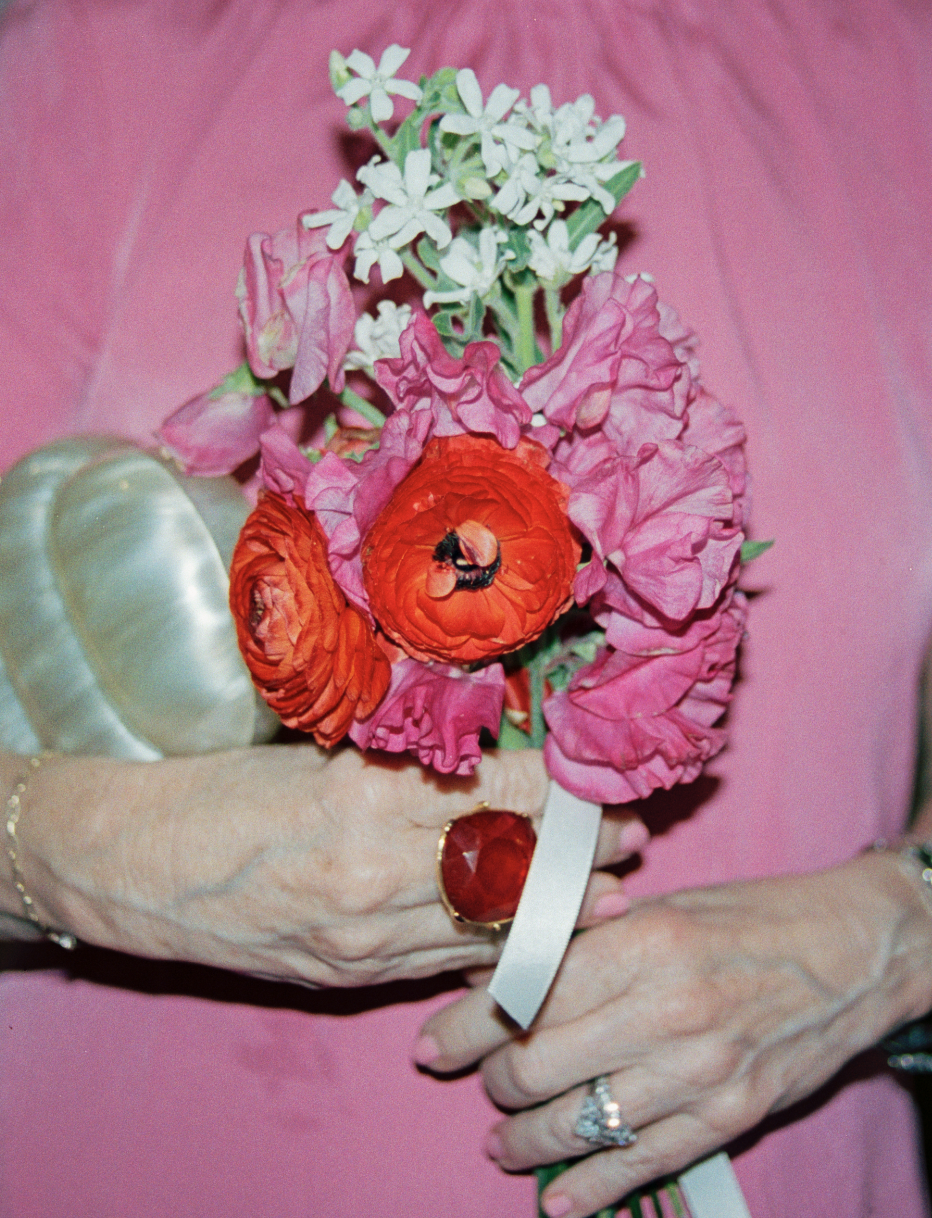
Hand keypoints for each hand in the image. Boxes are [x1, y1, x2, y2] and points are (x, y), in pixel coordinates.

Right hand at [5, 744, 645, 988]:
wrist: (141, 867)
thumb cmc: (223, 790)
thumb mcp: (319, 752)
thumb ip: (401, 759)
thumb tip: (488, 749)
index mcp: (366, 792)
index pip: (495, 790)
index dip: (559, 791)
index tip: (597, 781)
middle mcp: (373, 867)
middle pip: (506, 863)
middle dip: (577, 856)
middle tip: (629, 841)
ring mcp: (362, 933)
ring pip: (487, 923)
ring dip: (554, 910)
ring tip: (608, 894)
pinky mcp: (348, 976)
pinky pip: (441, 963)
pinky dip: (493, 948)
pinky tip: (535, 938)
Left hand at [416, 854, 931, 1217]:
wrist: (851, 952)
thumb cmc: (750, 918)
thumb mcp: (663, 910)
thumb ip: (587, 944)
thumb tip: (500, 974)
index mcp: (642, 943)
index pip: (527, 992)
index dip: (468, 1024)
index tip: (435, 1042)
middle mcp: (665, 1010)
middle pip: (540, 1063)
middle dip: (493, 1080)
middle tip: (475, 1080)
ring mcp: (699, 1071)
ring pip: (580, 1122)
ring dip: (525, 1139)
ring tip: (502, 1140)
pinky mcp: (729, 1116)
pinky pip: (642, 1163)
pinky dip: (590, 1187)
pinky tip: (557, 1197)